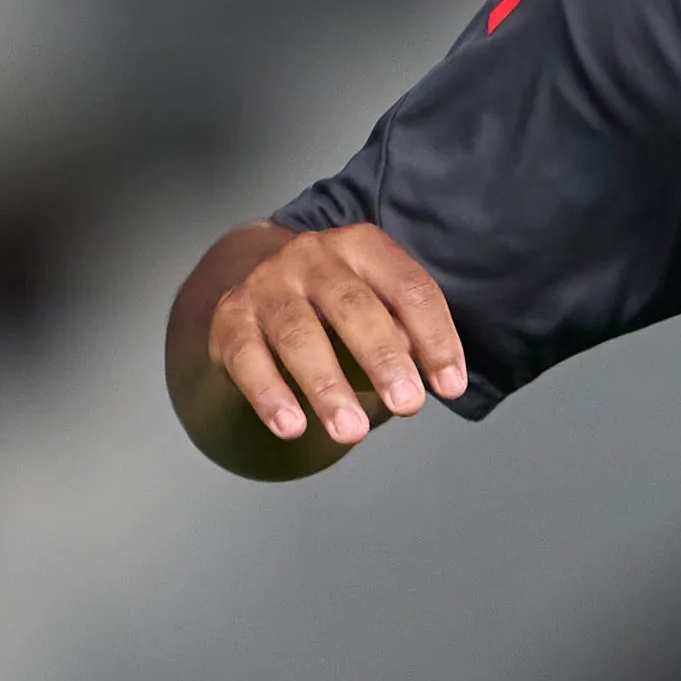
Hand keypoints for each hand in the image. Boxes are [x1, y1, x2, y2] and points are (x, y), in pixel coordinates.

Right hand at [197, 221, 466, 452]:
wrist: (258, 291)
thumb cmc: (336, 308)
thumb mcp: (377, 308)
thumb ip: (401, 332)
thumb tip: (415, 363)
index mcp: (362, 248)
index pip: (408, 288)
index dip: (435, 337)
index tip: (450, 387)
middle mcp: (312, 257)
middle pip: (353, 306)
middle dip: (383, 358)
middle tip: (408, 405)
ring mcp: (266, 285)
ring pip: (298, 334)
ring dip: (327, 387)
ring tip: (351, 432)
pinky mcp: (230, 320)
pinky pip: (248, 359)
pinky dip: (270, 395)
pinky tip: (292, 427)